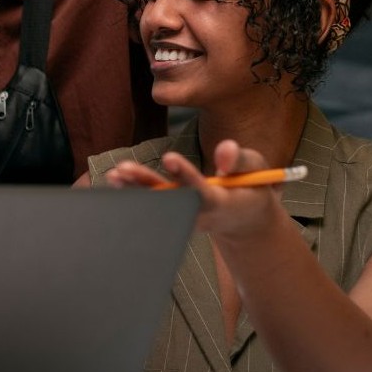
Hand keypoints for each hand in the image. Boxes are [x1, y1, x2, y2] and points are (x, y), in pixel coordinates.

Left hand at [106, 140, 287, 239]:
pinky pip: (152, 202)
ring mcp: (183, 215)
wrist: (244, 219)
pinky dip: (134, 191)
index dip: (185, 175)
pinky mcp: (174, 213)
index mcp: (221, 203)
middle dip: (147, 183)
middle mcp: (198, 213)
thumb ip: (240, 158)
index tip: (170, 157)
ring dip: (134, 189)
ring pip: (157, 203)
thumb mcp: (256, 169)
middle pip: (170, 199)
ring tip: (114, 174)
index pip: (201, 191)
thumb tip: (222, 152)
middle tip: (125, 168)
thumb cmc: (250, 187)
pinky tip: (115, 180)